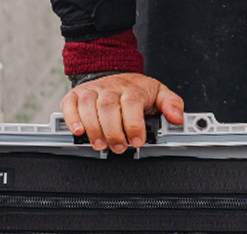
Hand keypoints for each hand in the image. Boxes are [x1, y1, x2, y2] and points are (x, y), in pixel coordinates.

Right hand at [60, 73, 183, 152]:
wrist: (115, 73)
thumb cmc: (137, 89)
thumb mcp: (159, 93)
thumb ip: (172, 104)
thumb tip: (177, 118)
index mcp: (132, 88)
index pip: (131, 103)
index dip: (133, 124)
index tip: (137, 141)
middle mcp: (110, 87)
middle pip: (108, 107)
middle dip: (113, 131)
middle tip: (120, 147)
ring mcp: (92, 90)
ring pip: (88, 106)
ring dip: (93, 129)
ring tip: (100, 145)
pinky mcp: (76, 95)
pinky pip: (69, 104)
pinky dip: (72, 118)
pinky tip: (78, 131)